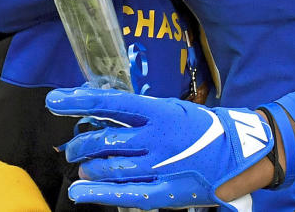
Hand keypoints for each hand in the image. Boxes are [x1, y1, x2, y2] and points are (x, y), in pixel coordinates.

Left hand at [47, 87, 277, 210]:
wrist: (239, 152)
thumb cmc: (199, 128)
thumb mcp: (170, 110)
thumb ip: (137, 113)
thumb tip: (98, 111)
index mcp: (159, 111)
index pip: (110, 102)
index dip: (80, 101)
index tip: (54, 100)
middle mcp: (156, 137)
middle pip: (105, 139)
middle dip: (81, 144)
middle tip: (72, 149)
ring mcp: (160, 165)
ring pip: (110, 166)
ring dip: (88, 167)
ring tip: (80, 168)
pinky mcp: (164, 190)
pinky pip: (124, 192)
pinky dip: (97, 193)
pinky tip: (79, 192)